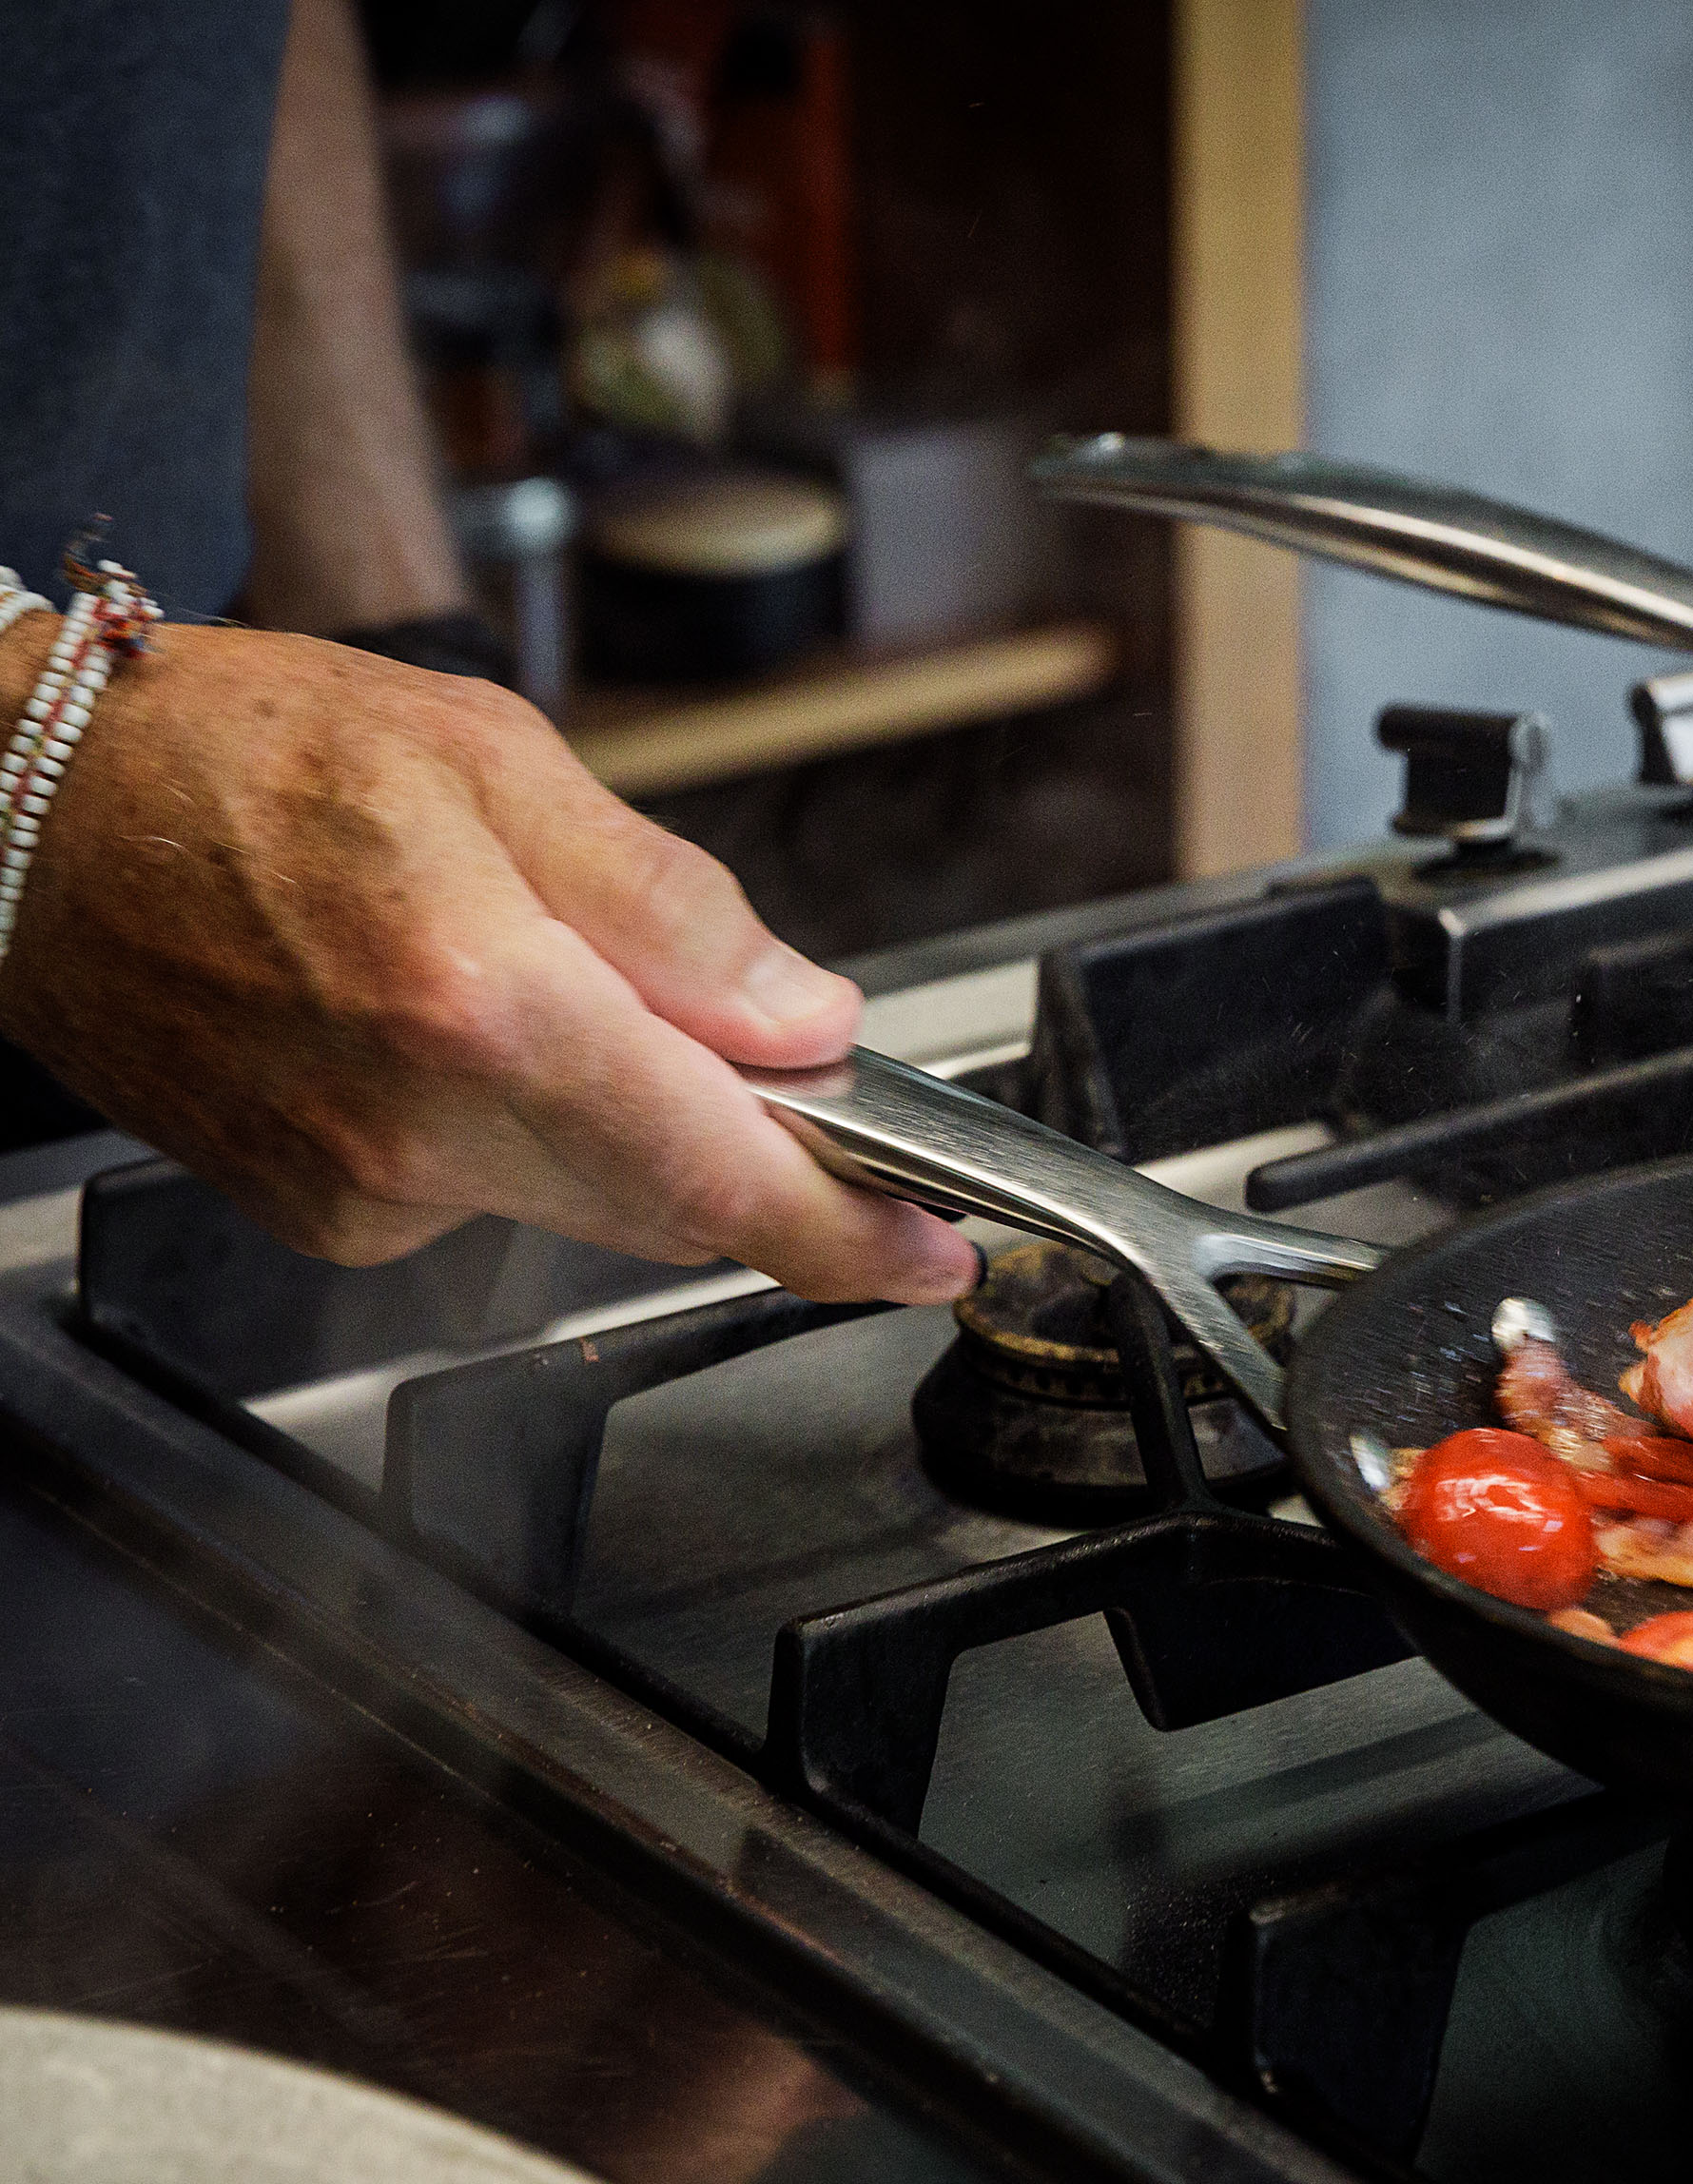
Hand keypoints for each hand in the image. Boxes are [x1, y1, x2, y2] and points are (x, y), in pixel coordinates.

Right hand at [0, 623, 981, 1304]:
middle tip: (775, 1062)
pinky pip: (497, 1192)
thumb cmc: (227, 757)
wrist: (19, 824)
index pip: (716, 1169)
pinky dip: (538, 1129)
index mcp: (479, 1004)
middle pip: (672, 1198)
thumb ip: (668, 907)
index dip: (849, 1230)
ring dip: (639, 1123)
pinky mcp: (328, 1217)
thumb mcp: (490, 761)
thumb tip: (803, 1020)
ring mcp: (364, 1191)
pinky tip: (469, 1028)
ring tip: (572, 990)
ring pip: (592, 1199)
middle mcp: (418, 1129)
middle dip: (752, 1144)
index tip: (938, 1255)